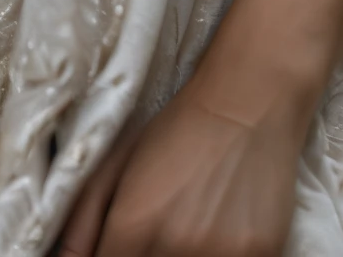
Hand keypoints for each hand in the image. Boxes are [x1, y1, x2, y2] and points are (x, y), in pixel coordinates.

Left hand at [55, 73, 313, 256]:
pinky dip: (219, 255)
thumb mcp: (118, 161)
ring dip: (180, 256)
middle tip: (157, 232)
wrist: (247, 101)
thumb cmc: (177, 129)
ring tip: (190, 226)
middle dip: (146, 255)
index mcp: (133, 224)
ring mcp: (221, 255)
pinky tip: (218, 232)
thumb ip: (82, 219)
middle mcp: (175, 246)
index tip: (121, 244)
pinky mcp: (260, 255)